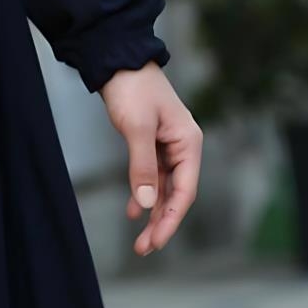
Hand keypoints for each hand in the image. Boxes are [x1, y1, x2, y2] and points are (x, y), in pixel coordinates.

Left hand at [98, 62, 202, 256]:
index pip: (185, 191)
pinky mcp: (152, 141)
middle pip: (176, 194)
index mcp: (189, 143)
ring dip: (152, 211)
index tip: (156, 242)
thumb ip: (142, 167)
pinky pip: (152, 175)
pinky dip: (143, 192)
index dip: (171, 220)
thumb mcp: (137, 128)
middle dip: (161, 222)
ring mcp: (168, 144)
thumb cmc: (132, 88)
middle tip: (144, 248)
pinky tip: (133, 209)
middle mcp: (183, 146)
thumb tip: (147, 203)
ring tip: (139, 238)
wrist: (118, 59)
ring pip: (163, 187)